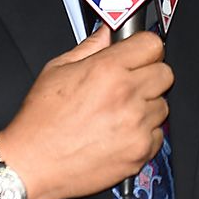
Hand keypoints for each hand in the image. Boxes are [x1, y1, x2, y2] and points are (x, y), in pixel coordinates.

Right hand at [0, 28, 170, 198]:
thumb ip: (89, 48)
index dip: (144, 49)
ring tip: (119, 113)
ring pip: (163, 106)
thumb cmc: (40, 121)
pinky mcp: (140, 152)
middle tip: (129, 85)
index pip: (151, 45)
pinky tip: (119, 134)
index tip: (139, 56)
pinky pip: (158, 136)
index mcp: (107, 70)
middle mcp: (126, 95)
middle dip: (149, 76)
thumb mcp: (57, 70)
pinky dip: (143, 135)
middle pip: (165, 73)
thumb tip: (107, 34)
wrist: (33, 164)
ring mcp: (136, 125)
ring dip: (147, 107)